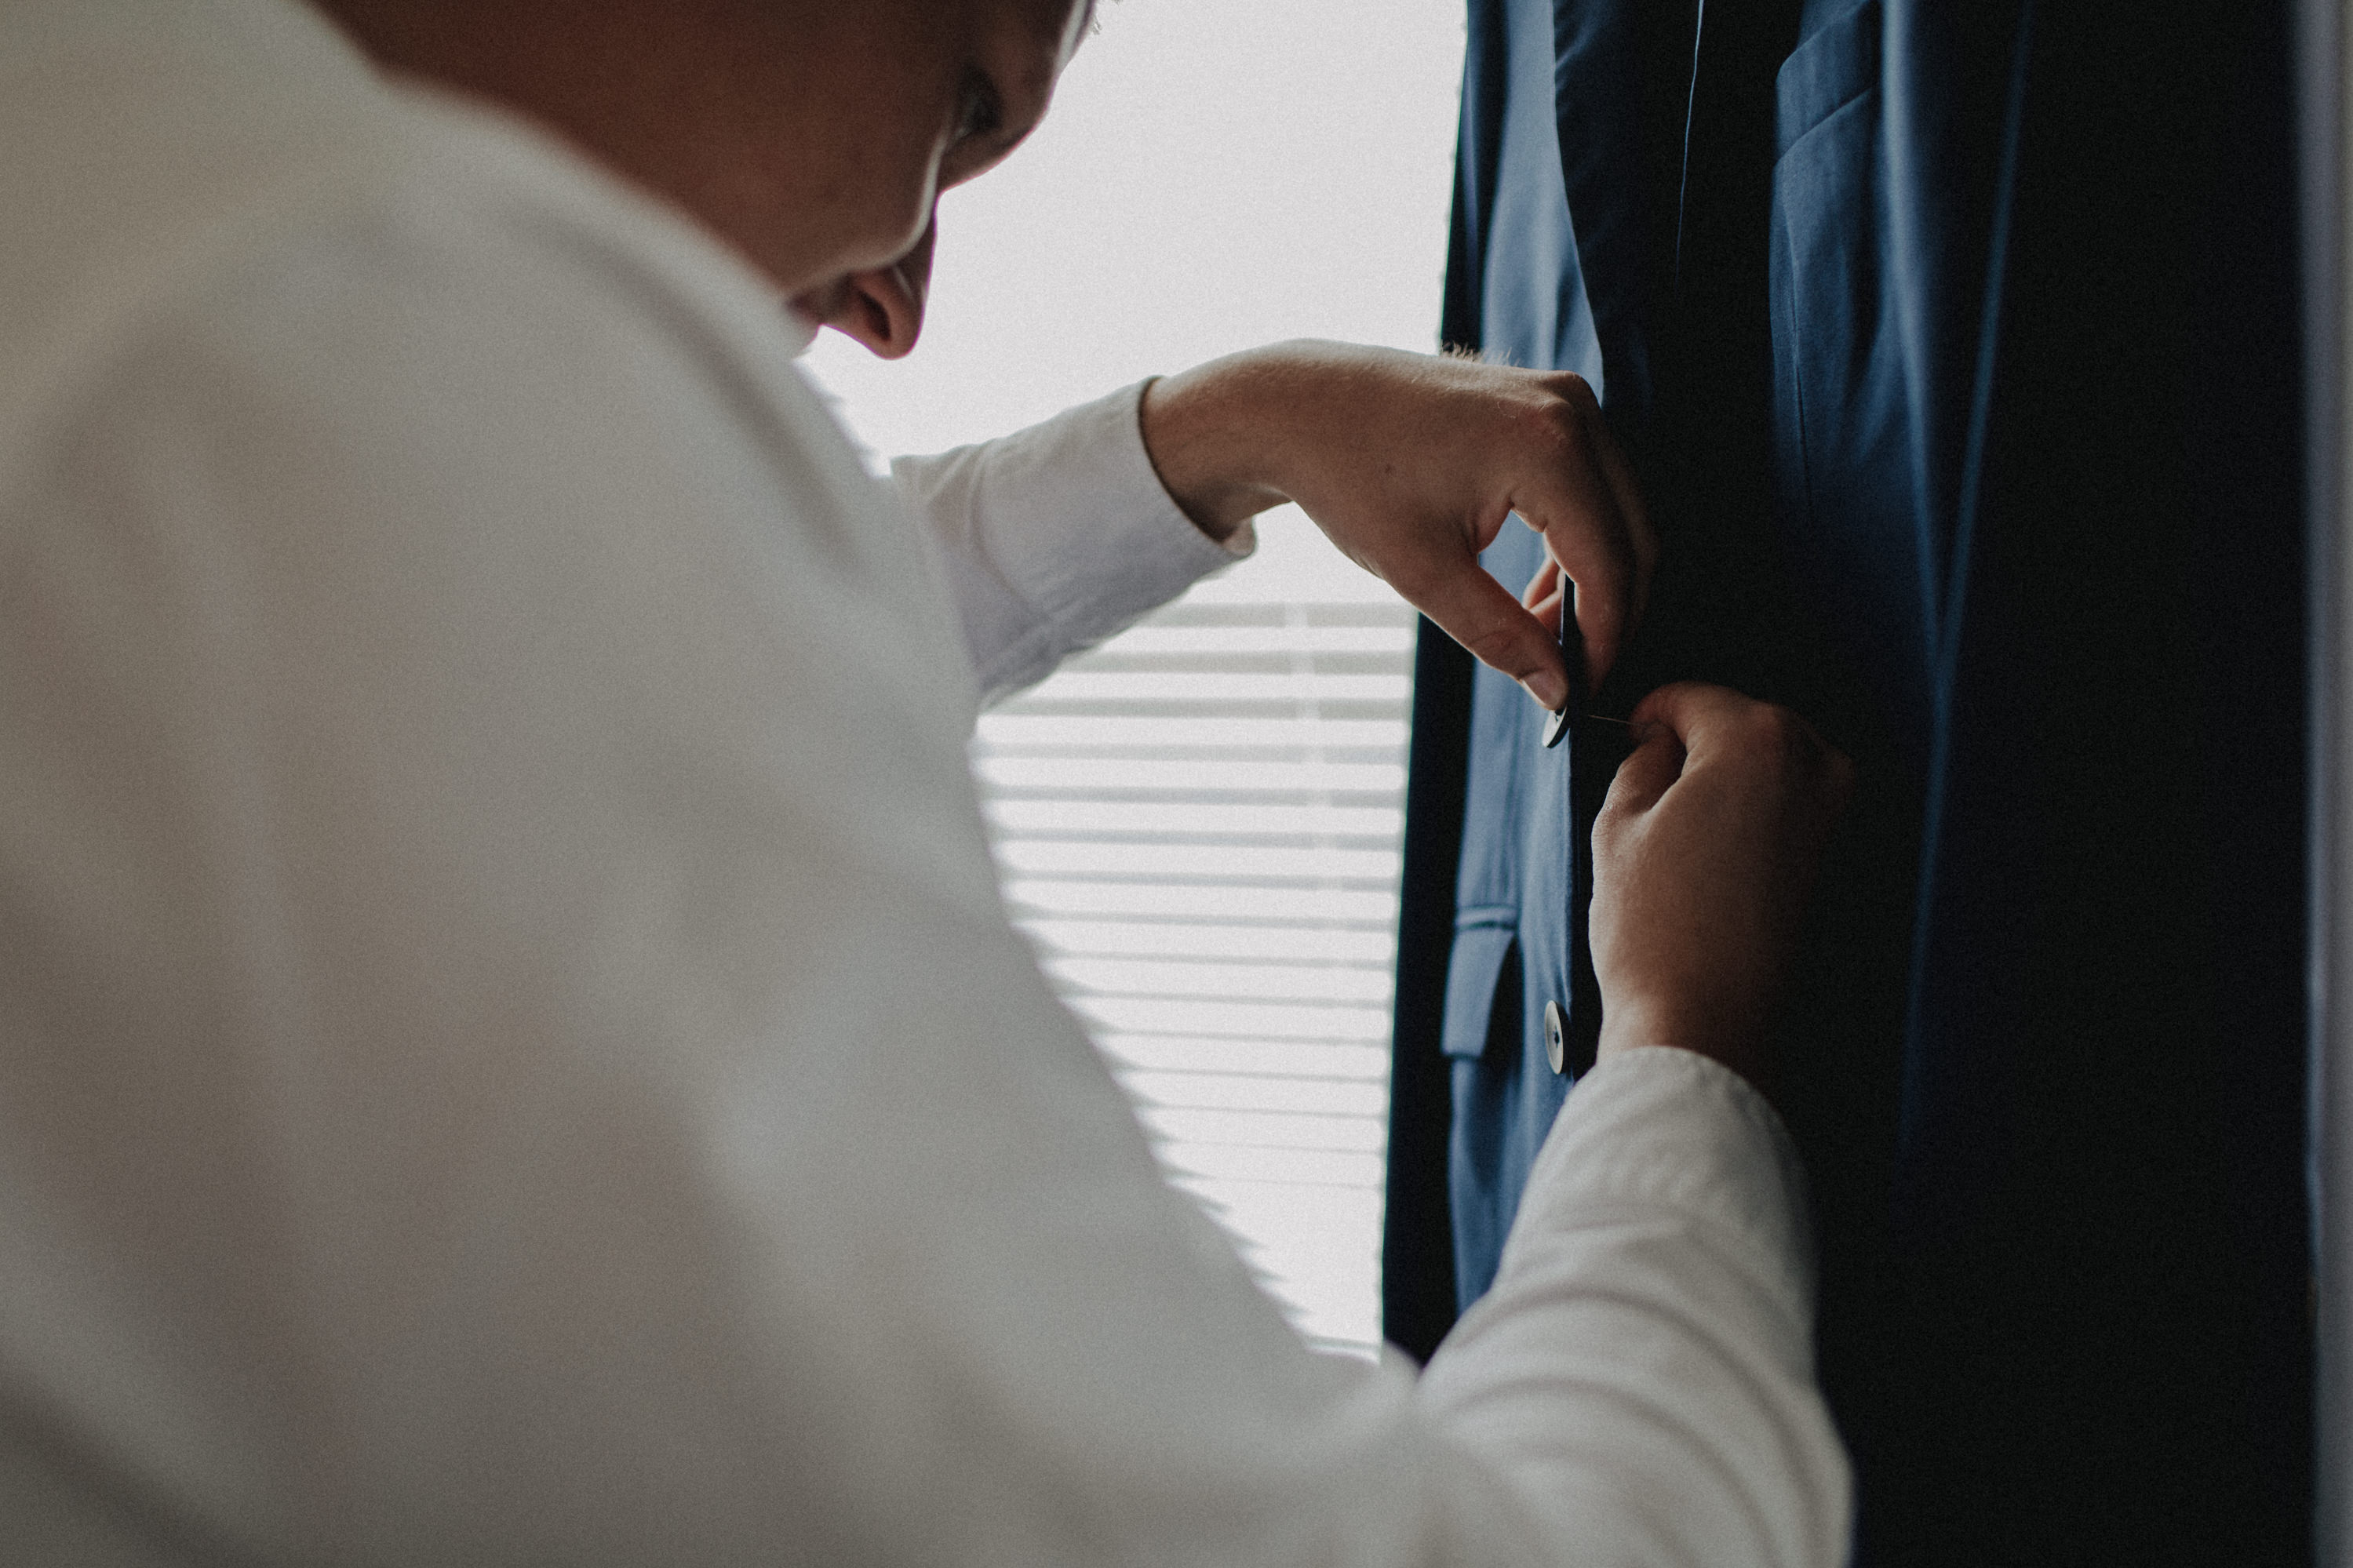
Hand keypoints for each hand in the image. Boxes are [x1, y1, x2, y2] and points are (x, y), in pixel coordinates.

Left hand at [1139, 341, 1653, 704]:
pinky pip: (1597, 486)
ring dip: (1595, 580)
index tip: (1584, 690)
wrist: (1305, 406)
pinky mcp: (1553, 401)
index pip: (1612, 564)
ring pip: (1622, 514)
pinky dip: (1580, 541)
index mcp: (1547, 448)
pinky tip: (1535, 588)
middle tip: (1569, 672)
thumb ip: (1499, 635)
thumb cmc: (1352, 480)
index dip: (1606, 639)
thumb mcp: (1422, 573)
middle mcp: (1573, 411)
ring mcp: (1567, 397)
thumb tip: (1559, 692)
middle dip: (1610, 614)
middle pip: (1635, 537)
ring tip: (1536, 630)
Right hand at [1589, 683, 1854, 1088]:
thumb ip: (1640, 761)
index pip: (1693, 697)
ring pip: (1770, 768)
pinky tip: (1714, 863)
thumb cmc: (1657, 929)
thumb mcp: (1617, 824)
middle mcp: (1815, 765)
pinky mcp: (1844, 862)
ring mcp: (1839, 816)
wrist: (1705, 1024)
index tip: (1628, 737)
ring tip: (1679, 836)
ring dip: (1727, 785)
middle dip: (1695, 748)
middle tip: (1647, 791)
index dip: (1649, 715)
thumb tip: (1657, 745)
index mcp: (1757, 739)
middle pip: (1742, 726)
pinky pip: (1792, 812)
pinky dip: (1755, 821)